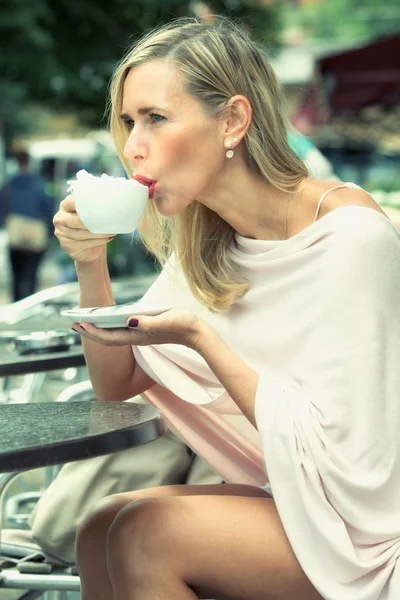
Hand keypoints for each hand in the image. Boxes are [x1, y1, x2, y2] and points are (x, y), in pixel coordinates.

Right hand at [53, 195, 114, 263]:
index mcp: (65, 206)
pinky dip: (98, 241)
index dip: (84, 203)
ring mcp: (61, 232)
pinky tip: (107, 239)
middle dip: (94, 222)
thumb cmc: (93, 227)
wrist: (91, 250)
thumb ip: (94, 207)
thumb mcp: (92, 214)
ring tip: (111, 232)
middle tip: (109, 221)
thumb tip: (110, 203)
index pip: (72, 202)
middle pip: (77, 220)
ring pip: (82, 233)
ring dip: (99, 233)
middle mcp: (60, 218)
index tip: (99, 205)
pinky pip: (84, 243)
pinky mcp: (66, 245)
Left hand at [72, 309, 203, 349]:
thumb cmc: (185, 326)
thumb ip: (149, 322)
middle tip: (74, 323)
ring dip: (99, 329)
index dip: (93, 332)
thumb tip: (129, 321)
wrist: (199, 335)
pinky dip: (111, 326)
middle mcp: (137, 338)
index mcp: (139, 336)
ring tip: (86, 321)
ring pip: (114, 334)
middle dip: (91, 331)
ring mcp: (142, 335)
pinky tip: (109, 320)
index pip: (110, 336)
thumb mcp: (167, 320)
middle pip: (108, 337)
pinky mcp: (147, 331)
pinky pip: (123, 331)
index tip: (79, 324)